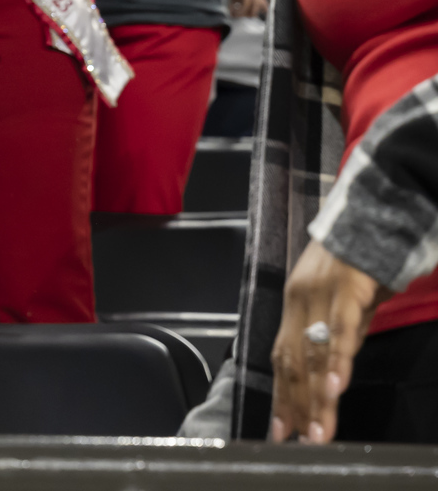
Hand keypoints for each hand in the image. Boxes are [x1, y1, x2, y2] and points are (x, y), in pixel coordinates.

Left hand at [270, 240, 389, 443]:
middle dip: (297, 406)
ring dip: (316, 396)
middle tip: (300, 443)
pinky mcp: (348, 288)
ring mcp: (320, 293)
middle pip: (294, 361)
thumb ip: (337, 333)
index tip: (281, 432)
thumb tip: (332, 369)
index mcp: (295, 305)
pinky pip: (341, 329)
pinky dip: (337, 360)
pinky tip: (335, 387)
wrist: (375, 212)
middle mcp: (300, 300)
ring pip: (314, 353)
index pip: (282, 359)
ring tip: (317, 432)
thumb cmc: (360, 259)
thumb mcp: (343, 301)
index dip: (282, 396)